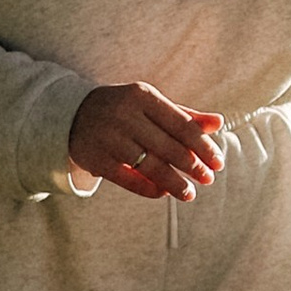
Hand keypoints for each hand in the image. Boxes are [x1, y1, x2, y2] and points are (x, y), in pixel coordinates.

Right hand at [69, 81, 225, 201]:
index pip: (181, 124)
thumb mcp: (151, 105)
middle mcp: (125, 115)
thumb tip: (218, 123)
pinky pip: (128, 179)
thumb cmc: (123, 110)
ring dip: (174, 182)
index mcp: (142, 96)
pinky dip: (149, 188)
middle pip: (167, 146)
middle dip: (192, 166)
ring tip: (190, 193)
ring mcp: (109, 138)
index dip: (203, 146)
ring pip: (150, 165)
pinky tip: (165, 193)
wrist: (72, 114)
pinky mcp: (96, 159)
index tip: (218, 162)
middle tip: (208, 179)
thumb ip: (184, 116)